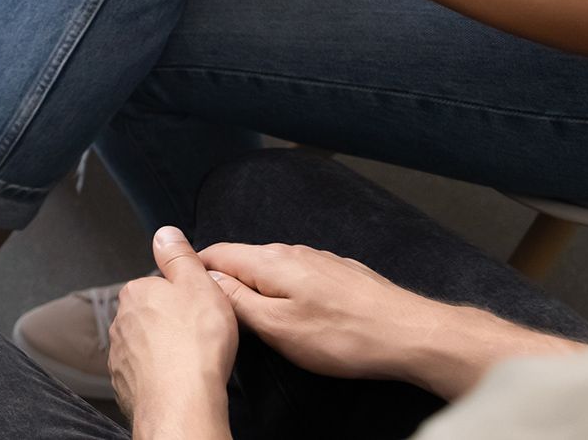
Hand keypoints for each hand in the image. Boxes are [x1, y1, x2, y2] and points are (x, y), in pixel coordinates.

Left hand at [109, 227, 238, 429]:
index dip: (184, 298)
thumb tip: (165, 233)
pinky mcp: (123, 384)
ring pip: (146, 345)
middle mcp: (120, 321)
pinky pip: (143, 373)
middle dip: (172, 324)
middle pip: (151, 316)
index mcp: (136, 292)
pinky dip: (158, 375)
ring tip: (190, 361)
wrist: (181, 402)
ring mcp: (119, 354)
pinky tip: (178, 380)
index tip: (200, 311)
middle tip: (199, 336)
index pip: (159, 286)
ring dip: (164, 350)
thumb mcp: (198, 284)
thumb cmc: (194, 345)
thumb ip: (180, 256)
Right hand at [200, 242, 584, 400]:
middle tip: (208, 306)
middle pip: (242, 259)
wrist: (411, 334)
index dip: (192, 268)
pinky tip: (289, 311)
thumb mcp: (277, 327)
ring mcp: (319, 260)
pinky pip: (297, 276)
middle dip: (222, 278)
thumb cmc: (344, 336)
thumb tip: (207, 280)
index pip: (215, 251)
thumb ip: (237, 301)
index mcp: (270, 261)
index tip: (176, 285)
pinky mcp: (339, 274)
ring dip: (254, 285)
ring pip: (271, 268)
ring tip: (245, 311)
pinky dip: (282, 290)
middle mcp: (292, 251)